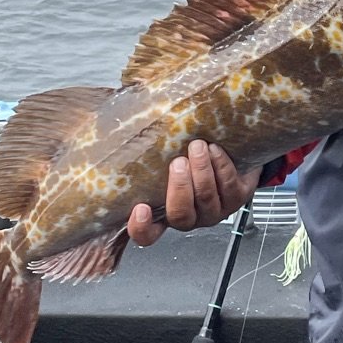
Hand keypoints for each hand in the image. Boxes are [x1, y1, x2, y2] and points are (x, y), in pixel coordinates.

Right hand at [127, 140, 260, 244]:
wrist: (233, 149)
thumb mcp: (158, 149)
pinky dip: (221, 166)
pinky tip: (215, 150)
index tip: (140, 208)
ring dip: (201, 171)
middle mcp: (190, 216)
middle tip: (178, 163)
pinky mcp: (238, 198)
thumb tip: (104, 108)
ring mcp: (214, 210)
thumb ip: (134, 140)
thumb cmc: (187, 152)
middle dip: (179, 188)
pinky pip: (229, 186)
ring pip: (206, 198)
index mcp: (164, 212)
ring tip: (197, 147)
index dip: (141, 227)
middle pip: (180, 215)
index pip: (147, 234)